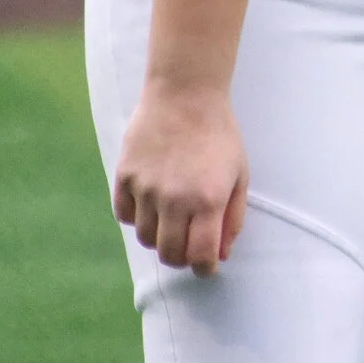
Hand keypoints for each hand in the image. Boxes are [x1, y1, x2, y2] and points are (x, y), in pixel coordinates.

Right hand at [113, 83, 249, 277]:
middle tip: (187, 246)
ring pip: (145, 239)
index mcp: (208, 200)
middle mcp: (174, 199)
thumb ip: (233, 217)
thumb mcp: (239, 174)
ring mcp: (146, 188)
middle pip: (169, 254)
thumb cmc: (219, 135)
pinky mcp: (125, 176)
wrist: (185, 94)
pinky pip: (124, 215)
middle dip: (181, 258)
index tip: (206, 265)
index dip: (205, 268)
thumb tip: (221, 255)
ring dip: (159, 238)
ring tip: (171, 220)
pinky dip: (136, 218)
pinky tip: (150, 204)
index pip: (200, 256)